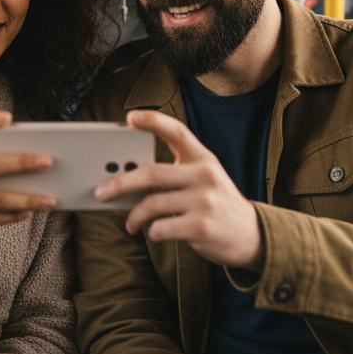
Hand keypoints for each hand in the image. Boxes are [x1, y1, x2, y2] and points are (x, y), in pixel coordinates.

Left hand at [93, 109, 264, 271]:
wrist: (252, 236)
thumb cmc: (215, 205)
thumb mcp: (202, 181)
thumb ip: (172, 177)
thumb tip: (125, 182)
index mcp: (204, 158)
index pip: (178, 131)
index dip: (153, 122)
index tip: (130, 117)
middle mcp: (205, 175)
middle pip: (151, 174)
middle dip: (120, 183)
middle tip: (100, 192)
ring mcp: (205, 201)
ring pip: (151, 205)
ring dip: (133, 216)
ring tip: (129, 223)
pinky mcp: (201, 227)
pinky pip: (160, 228)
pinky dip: (151, 231)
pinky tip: (153, 232)